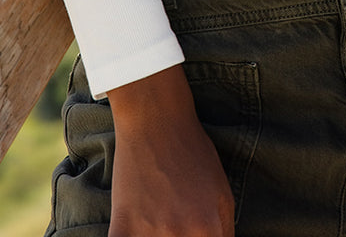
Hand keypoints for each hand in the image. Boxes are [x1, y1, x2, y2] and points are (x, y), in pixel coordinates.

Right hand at [107, 65, 234, 235]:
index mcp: (209, 230)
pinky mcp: (122, 230)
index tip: (191, 232)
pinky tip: (132, 227)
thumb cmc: (192, 153)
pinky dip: (128, 236)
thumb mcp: (223, 194)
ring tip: (155, 217)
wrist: (156, 121)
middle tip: (172, 219)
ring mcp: (149, 236)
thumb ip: (222, 231)